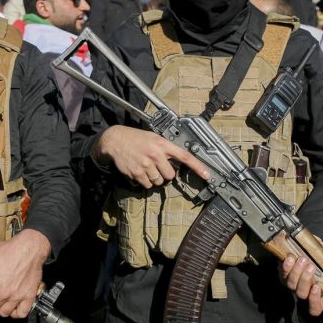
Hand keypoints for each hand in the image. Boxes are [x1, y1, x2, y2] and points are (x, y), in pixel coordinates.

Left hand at [0, 229, 49, 317]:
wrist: (29, 248)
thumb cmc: (9, 250)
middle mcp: (4, 293)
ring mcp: (17, 296)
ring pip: (4, 313)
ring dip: (0, 308)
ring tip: (1, 299)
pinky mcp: (29, 296)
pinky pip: (21, 313)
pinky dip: (16, 313)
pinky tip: (13, 306)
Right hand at [94, 125, 209, 188]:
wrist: (115, 140)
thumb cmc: (136, 138)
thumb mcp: (153, 138)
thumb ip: (166, 149)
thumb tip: (177, 163)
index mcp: (162, 144)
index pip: (184, 156)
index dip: (197, 166)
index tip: (207, 175)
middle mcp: (155, 154)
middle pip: (170, 175)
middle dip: (166, 174)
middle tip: (158, 167)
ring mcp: (146, 165)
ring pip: (159, 182)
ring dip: (155, 178)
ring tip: (146, 167)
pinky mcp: (136, 173)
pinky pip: (147, 185)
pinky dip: (145, 182)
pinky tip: (140, 171)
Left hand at [280, 239, 322, 315]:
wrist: (313, 244)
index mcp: (317, 293)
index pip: (314, 308)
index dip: (314, 301)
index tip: (317, 288)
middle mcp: (304, 289)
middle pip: (301, 294)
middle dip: (305, 280)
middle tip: (311, 267)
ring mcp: (292, 281)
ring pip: (291, 284)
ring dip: (296, 272)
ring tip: (303, 259)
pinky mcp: (283, 272)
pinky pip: (282, 272)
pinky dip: (286, 266)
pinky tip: (290, 259)